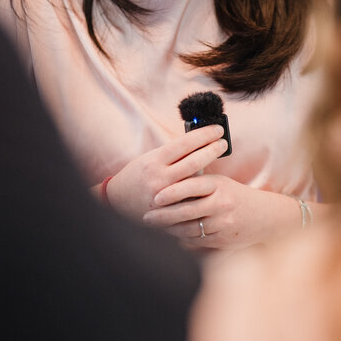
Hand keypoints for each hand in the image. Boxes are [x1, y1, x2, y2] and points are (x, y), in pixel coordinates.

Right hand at [104, 124, 227, 221]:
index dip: (204, 135)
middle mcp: (160, 178)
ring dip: (211, 168)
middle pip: (194, 162)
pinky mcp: (168, 211)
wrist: (117, 202)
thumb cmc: (137, 175)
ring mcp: (165, 196)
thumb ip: (172, 155)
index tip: (217, 129)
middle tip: (223, 142)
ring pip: (196, 181)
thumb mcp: (150, 159)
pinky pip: (191, 200)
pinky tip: (214, 184)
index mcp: (154, 161)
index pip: (184, 143)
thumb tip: (199, 144)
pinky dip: (203, 191)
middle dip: (212, 149)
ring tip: (220, 159)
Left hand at [143, 173, 301, 250]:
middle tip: (146, 216)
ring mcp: (222, 223)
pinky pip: (197, 241)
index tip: (155, 197)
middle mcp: (221, 203)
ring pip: (189, 228)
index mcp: (219, 185)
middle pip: (186, 210)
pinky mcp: (222, 240)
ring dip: (169, 229)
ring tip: (154, 226)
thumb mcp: (220, 183)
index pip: (191, 186)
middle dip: (163, 215)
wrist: (264, 216)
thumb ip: (198, 183)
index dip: (171, 192)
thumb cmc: (234, 195)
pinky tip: (170, 235)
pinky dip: (181, 238)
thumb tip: (166, 185)